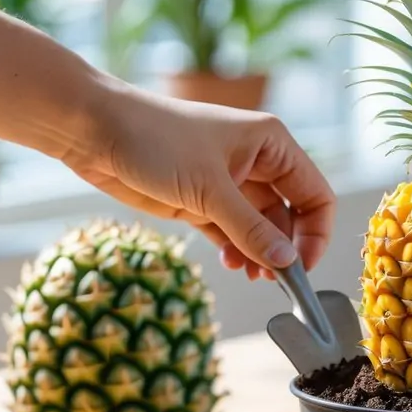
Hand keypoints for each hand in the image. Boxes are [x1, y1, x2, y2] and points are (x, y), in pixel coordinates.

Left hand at [70, 80, 334, 279]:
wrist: (95, 130)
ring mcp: (227, 183)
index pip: (314, 193)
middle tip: (275, 281)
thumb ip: (250, 229)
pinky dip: (236, 250)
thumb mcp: (208, 190)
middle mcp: (255, 161)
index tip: (302, 266)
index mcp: (270, 143)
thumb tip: (287, 263)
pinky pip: (231, 232)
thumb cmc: (155, 140)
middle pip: (290, 214)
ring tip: (250, 275)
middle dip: (285, 248)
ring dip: (259, 254)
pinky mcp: (200, 200)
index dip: (316, 232)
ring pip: (259, 227)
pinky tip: (231, 264)